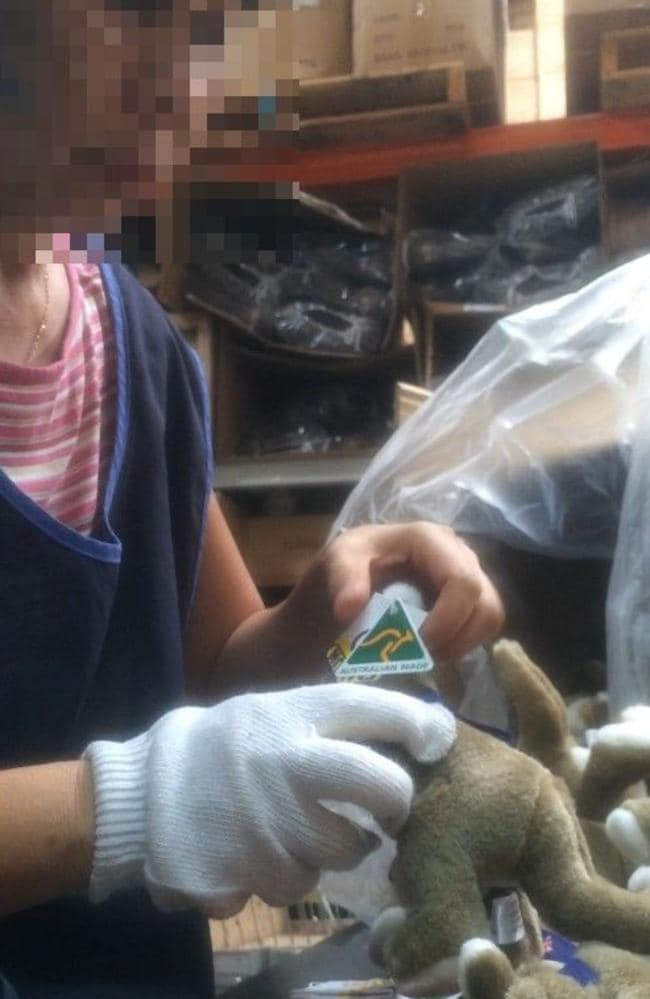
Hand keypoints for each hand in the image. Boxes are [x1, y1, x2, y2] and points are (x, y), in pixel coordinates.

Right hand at [84, 683, 454, 916]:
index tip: (437, 739)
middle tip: (389, 810)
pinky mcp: (247, 875)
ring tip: (291, 826)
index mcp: (291, 716)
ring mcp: (268, 825)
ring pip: (342, 852)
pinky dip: (285, 872)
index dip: (418, 724)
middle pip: (383, 787)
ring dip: (330, 846)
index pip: (374, 709)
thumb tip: (407, 731)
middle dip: (396, 803)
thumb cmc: (219, 748)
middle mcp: (288, 766)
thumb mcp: (268, 712)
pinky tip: (255, 850)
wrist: (141, 797)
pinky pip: (296, 883)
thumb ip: (325, 721)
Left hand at [282, 522, 504, 662]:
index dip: (448, 620)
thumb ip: (344, 579)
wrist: (344, 583)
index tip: (419, 644)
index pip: (462, 582)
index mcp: (429, 539)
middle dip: (457, 636)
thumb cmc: (345, 567)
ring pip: (491, 617)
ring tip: (426, 651)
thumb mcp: (336, 564)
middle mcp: (458, 552)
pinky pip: (482, 626)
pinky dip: (461, 643)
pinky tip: (432, 646)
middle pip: (486, 603)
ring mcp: (468, 574)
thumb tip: (350, 608)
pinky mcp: (469, 598)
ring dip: (462, 643)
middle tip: (422, 652)